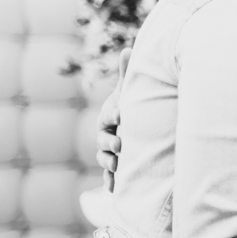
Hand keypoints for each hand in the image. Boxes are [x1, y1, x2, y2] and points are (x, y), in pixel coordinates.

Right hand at [96, 48, 129, 191]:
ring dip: (109, 163)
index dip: (114, 115)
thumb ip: (127, 74)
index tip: (122, 114)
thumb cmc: (129, 110)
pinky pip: (109, 177)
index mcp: (108, 119)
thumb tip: (129, 48)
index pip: (109, 117)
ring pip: (105, 160)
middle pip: (104, 141)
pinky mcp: (115, 169)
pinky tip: (114, 189)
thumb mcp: (129, 93)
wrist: (132, 131)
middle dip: (110, 142)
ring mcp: (109, 154)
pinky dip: (110, 183)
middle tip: (120, 143)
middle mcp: (106, 137)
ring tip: (117, 166)